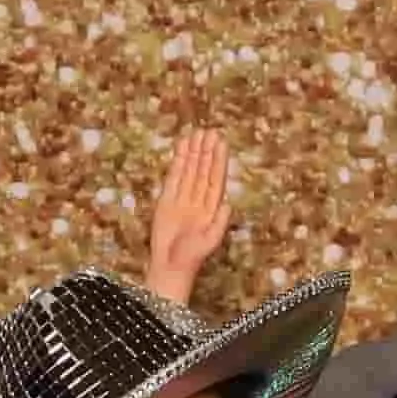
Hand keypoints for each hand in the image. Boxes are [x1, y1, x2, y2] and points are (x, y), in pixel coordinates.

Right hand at [147, 127, 232, 304]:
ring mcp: (182, 198)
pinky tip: (181, 148)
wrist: (170, 266)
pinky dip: (178, 162)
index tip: (221, 142)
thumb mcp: (211, 241)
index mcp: (212, 208)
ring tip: (196, 133)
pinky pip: (174, 177)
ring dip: (193, 153)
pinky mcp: (167, 200)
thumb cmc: (192, 257)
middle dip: (206, 152)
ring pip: (189, 171)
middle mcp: (199, 200)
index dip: (218, 160)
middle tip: (209, 131)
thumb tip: (229, 203)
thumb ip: (220, 222)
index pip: (216, 179)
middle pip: (203, 171)